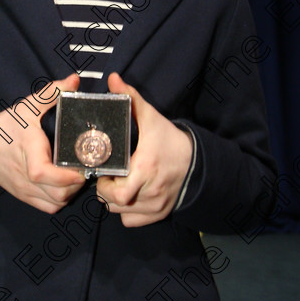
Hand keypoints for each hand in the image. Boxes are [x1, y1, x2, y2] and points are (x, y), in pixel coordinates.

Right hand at [0, 74, 85, 213]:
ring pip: (54, 203)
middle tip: (85, 168)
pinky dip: (60, 200)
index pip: (42, 172)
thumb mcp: (27, 106)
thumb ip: (51, 92)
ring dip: (70, 193)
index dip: (65, 176)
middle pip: (56, 193)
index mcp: (27, 150)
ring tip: (77, 176)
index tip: (82, 168)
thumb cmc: (6, 126)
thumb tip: (74, 80)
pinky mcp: (24, 195)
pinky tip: (66, 185)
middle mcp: (25, 175)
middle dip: (76, 185)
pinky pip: (48, 207)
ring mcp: (25, 188)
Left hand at [96, 73, 192, 226]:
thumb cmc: (170, 140)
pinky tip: (129, 195)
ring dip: (114, 200)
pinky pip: (131, 221)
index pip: (115, 191)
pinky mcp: (159, 214)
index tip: (104, 170)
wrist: (196, 161)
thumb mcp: (152, 117)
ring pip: (120, 212)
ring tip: (118, 183)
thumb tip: (113, 79)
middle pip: (113, 202)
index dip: (104, 183)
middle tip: (109, 176)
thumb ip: (131, 98)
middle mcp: (150, 192)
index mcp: (145, 169)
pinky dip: (126, 211)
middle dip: (106, 190)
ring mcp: (155, 206)